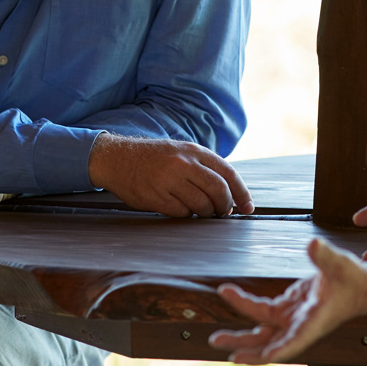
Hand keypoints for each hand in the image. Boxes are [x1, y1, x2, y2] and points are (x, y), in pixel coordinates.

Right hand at [88, 134, 253, 216]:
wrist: (118, 158)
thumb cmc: (155, 158)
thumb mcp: (182, 151)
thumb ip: (204, 168)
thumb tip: (231, 194)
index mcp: (193, 150)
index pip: (227, 173)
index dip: (241, 192)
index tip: (248, 207)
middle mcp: (183, 163)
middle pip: (218, 191)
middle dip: (225, 207)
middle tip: (223, 213)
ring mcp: (169, 180)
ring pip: (201, 205)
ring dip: (205, 213)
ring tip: (200, 211)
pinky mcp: (156, 196)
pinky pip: (181, 213)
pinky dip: (185, 215)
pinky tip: (179, 208)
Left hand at [208, 238, 366, 363]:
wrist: (360, 287)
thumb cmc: (353, 277)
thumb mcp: (341, 264)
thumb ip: (325, 256)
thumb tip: (312, 244)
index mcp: (315, 320)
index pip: (296, 340)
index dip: (280, 349)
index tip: (265, 356)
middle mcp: (300, 325)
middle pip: (268, 343)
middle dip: (244, 346)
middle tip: (217, 342)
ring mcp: (293, 319)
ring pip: (262, 332)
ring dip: (240, 335)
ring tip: (215, 337)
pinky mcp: (289, 309)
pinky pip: (263, 314)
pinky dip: (247, 308)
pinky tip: (233, 296)